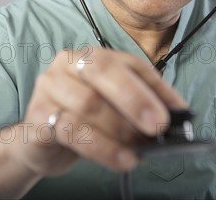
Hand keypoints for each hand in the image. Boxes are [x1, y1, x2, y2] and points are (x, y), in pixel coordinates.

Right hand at [14, 47, 187, 177]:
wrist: (39, 141)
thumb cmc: (81, 120)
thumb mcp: (113, 109)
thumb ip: (140, 106)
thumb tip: (177, 115)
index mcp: (90, 56)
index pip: (129, 63)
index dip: (155, 87)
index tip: (177, 111)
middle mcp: (67, 64)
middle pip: (103, 70)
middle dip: (135, 98)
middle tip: (158, 126)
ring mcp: (49, 87)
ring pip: (88, 103)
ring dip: (120, 129)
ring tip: (138, 150)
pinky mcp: (37, 116)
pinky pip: (72, 130)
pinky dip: (102, 147)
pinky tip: (122, 159)